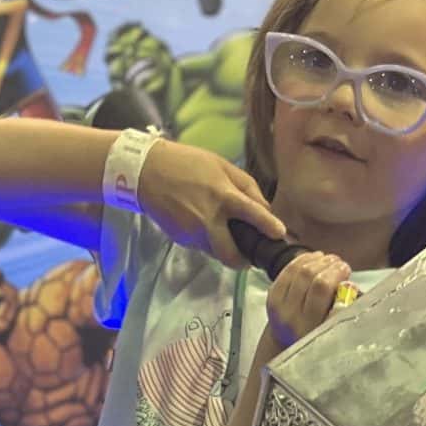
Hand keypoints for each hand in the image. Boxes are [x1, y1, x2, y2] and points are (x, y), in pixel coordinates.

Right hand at [137, 141, 285, 269]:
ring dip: (224, 248)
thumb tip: (265, 208)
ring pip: (216, 253)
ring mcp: (193, 232)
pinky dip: (207, 239)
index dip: (269, 227)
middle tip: (249, 258)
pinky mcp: (181, 238)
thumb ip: (246, 186)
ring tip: (222, 232)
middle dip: (242, 261)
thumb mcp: (221, 165)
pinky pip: (201, 245)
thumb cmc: (186, 163)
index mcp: (223, 196)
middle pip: (231, 255)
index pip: (253, 215)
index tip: (280, 235)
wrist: (144, 171)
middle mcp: (209, 219)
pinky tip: (200, 222)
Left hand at [263, 251, 353, 350]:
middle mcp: (291, 317)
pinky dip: (304, 259)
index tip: (346, 269)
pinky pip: (288, 269)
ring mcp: (279, 305)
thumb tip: (349, 285)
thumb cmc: (317, 333)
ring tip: (329, 260)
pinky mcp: (272, 295)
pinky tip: (315, 258)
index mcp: (310, 327)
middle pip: (309, 276)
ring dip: (317, 260)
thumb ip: (342, 308)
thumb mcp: (333, 328)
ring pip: (298, 270)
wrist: (288, 343)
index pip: (321, 289)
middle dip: (328, 264)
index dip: (335, 273)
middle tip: (339, 263)